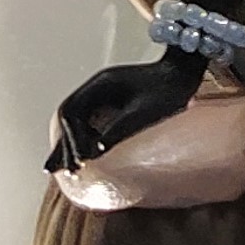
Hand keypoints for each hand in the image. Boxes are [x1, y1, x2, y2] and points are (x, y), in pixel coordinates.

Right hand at [45, 51, 203, 171]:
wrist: (186, 73)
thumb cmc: (169, 89)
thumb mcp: (143, 112)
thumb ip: (118, 130)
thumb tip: (95, 152)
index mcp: (101, 84)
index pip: (71, 112)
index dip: (69, 139)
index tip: (75, 162)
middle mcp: (98, 88)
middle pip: (69, 117)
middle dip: (64, 145)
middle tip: (57, 171)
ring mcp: (104, 95)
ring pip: (78, 122)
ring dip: (72, 145)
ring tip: (66, 170)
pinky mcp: (113, 103)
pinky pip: (91, 123)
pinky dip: (84, 141)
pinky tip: (84, 158)